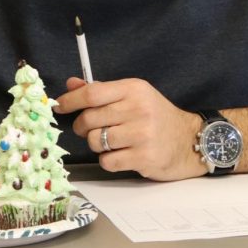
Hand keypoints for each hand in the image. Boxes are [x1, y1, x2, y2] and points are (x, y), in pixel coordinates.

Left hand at [56, 77, 205, 180]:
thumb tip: (70, 85)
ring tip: (111, 143)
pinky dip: (109, 161)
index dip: (70, 101)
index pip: (92, 93)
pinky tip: (121, 155)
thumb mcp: (134, 97)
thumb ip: (102, 91)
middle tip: (89, 129)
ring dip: (97, 145)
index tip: (59, 106)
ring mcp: (142, 134)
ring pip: (96, 141)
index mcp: (133, 89)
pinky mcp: (144, 157)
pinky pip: (107, 161)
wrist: (189, 140)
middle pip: (89, 118)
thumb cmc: (157, 117)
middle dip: (82, 127)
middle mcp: (138, 109)